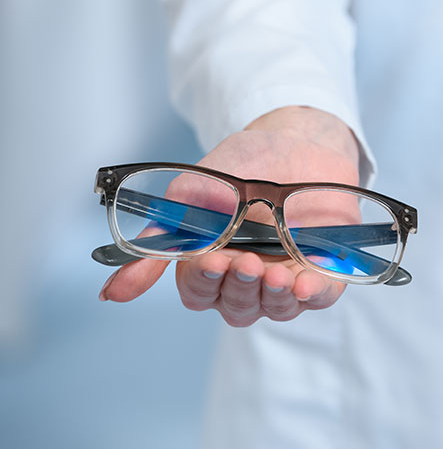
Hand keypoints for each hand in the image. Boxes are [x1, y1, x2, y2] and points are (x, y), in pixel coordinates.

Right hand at [98, 106, 360, 326]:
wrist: (296, 139)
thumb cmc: (243, 166)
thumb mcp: (192, 196)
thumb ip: (159, 242)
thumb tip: (111, 295)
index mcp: (212, 264)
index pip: (199, 293)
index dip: (202, 282)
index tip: (211, 260)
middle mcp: (248, 279)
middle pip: (235, 307)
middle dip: (238, 287)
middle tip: (244, 261)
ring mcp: (287, 278)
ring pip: (274, 309)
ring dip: (271, 295)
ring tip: (274, 273)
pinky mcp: (325, 271)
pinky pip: (320, 298)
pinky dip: (312, 295)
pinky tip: (303, 284)